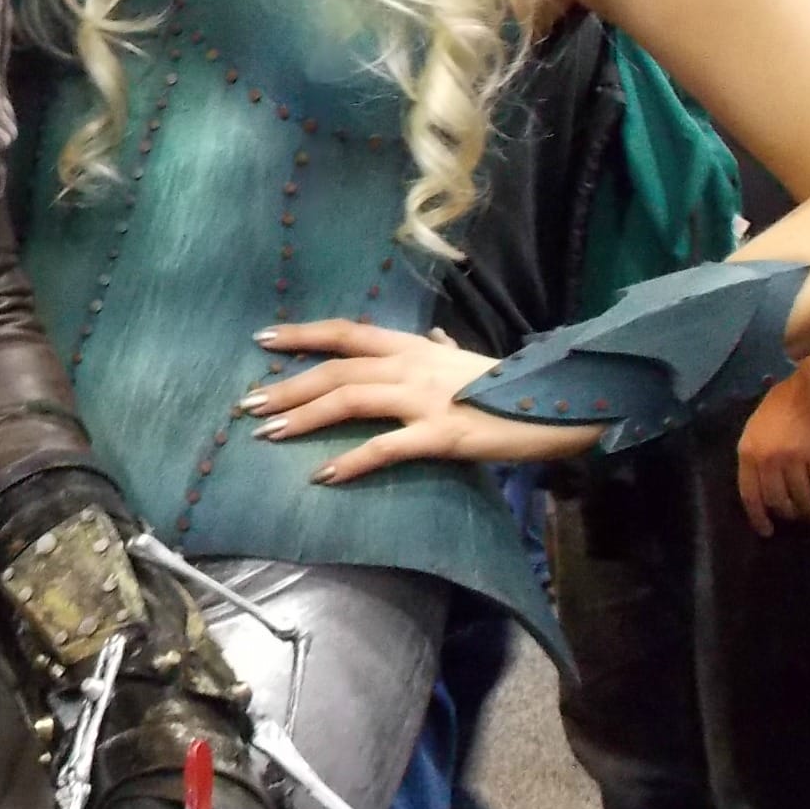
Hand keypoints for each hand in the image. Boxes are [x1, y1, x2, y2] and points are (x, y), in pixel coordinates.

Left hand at [243, 319, 601, 483]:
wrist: (562, 404)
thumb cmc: (513, 388)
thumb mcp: (470, 361)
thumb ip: (443, 351)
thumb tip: (433, 339)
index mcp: (415, 347)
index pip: (347, 332)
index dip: (303, 334)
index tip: (262, 339)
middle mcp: (414, 365)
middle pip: (336, 368)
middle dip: (287, 385)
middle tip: (247, 404)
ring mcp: (427, 399)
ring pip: (351, 399)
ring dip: (304, 417)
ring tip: (267, 434)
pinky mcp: (444, 434)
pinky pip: (388, 447)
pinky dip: (353, 461)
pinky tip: (324, 476)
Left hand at [734, 352, 809, 538]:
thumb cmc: (781, 405)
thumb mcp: (755, 429)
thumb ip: (755, 455)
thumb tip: (760, 486)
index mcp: (749, 452)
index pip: (750, 494)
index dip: (758, 517)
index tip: (767, 531)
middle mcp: (769, 460)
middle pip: (777, 500)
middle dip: (787, 514)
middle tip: (795, 519)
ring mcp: (795, 460)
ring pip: (801, 497)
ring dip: (808, 510)